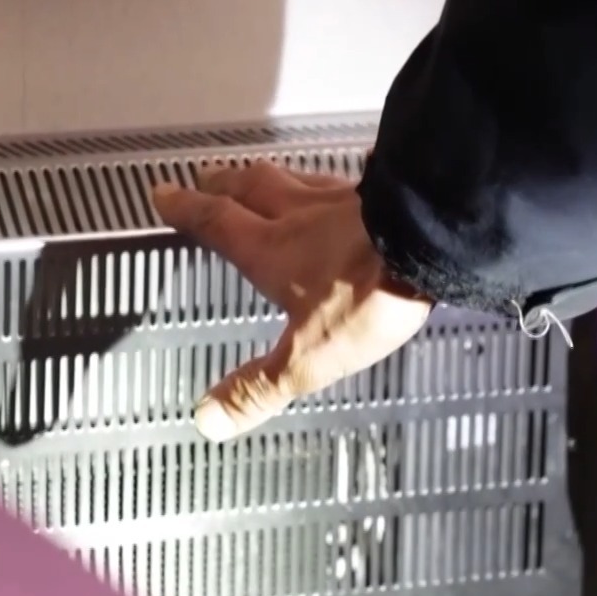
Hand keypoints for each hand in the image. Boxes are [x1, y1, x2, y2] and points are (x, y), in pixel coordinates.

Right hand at [150, 162, 432, 441]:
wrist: (434, 243)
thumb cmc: (369, 292)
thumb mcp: (308, 355)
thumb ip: (259, 386)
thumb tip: (209, 418)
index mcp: (270, 249)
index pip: (215, 223)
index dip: (185, 209)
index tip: (163, 194)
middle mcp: (300, 214)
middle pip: (250, 187)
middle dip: (222, 183)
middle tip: (205, 177)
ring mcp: (344, 199)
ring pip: (295, 179)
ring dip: (272, 177)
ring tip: (262, 177)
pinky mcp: (384, 192)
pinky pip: (347, 180)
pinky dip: (334, 181)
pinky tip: (347, 184)